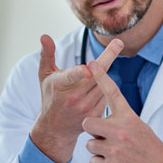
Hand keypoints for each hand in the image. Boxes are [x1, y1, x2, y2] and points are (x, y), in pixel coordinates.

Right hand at [31, 35, 122, 162]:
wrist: (56, 127)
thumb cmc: (50, 96)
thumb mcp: (45, 75)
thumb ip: (47, 54)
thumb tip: (44, 36)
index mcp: (60, 85)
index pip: (71, 76)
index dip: (80, 73)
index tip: (89, 68)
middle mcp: (73, 98)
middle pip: (95, 76)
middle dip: (108, 58)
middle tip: (119, 43)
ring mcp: (86, 108)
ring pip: (104, 84)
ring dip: (106, 72)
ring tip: (107, 60)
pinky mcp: (96, 114)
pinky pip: (107, 95)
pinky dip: (106, 87)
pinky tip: (101, 84)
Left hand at [83, 61, 162, 162]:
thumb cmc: (151, 150)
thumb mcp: (139, 127)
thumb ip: (120, 121)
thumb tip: (101, 123)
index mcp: (128, 118)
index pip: (112, 92)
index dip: (101, 76)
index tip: (92, 64)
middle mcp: (120, 131)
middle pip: (87, 122)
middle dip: (93, 130)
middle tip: (105, 137)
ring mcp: (114, 149)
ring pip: (89, 144)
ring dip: (98, 149)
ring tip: (116, 153)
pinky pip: (93, 161)